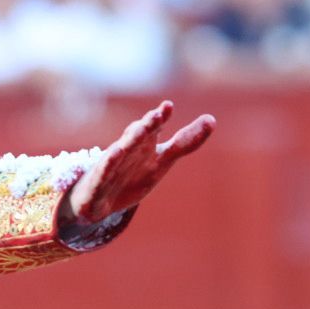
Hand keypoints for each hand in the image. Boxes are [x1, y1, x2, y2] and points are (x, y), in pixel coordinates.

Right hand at [66, 102, 216, 223]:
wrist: (98, 201)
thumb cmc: (131, 175)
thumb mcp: (162, 161)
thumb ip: (185, 142)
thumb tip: (212, 119)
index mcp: (142, 144)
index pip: (153, 129)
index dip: (160, 119)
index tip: (168, 107)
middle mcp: (126, 150)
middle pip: (137, 136)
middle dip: (147, 125)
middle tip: (158, 115)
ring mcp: (110, 165)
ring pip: (120, 151)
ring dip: (130, 140)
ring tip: (140, 130)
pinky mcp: (97, 182)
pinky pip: (102, 173)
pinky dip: (107, 164)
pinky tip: (114, 154)